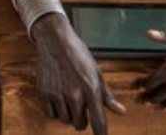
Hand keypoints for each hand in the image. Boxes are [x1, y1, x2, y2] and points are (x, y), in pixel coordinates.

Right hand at [32, 14, 125, 133]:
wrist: (55, 40)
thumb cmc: (79, 56)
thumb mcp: (97, 73)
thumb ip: (107, 96)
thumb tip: (121, 112)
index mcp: (91, 89)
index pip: (98, 123)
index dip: (101, 134)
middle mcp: (74, 95)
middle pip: (80, 125)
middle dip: (82, 118)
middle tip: (80, 104)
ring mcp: (57, 94)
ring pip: (65, 120)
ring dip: (68, 114)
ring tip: (68, 98)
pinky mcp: (43, 92)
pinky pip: (51, 115)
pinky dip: (55, 111)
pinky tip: (58, 98)